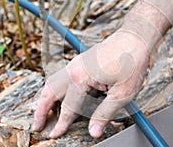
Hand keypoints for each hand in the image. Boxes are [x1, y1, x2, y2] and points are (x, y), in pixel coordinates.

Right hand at [33, 30, 149, 137]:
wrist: (135, 39)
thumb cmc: (131, 63)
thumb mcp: (121, 94)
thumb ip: (105, 113)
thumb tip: (94, 131)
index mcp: (81, 77)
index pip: (68, 107)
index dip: (61, 123)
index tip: (55, 134)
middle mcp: (74, 68)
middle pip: (50, 92)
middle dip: (41, 110)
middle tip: (37, 125)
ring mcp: (76, 62)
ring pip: (52, 82)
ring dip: (46, 98)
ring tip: (44, 111)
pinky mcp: (82, 60)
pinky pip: (61, 75)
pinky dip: (55, 87)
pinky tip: (61, 94)